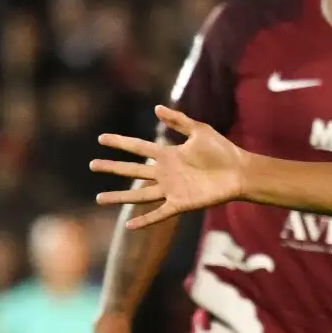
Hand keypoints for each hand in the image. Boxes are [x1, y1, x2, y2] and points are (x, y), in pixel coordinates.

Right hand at [91, 105, 247, 229]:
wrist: (239, 172)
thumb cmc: (222, 151)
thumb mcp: (199, 130)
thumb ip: (178, 120)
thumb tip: (156, 107)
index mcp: (168, 154)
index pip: (138, 147)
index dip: (120, 143)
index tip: (101, 139)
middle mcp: (165, 173)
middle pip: (132, 171)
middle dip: (112, 168)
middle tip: (92, 165)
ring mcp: (171, 189)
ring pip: (138, 194)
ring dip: (119, 196)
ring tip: (99, 198)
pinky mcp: (181, 204)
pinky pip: (158, 214)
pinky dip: (144, 220)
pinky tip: (129, 225)